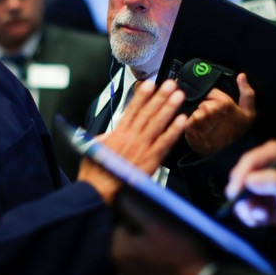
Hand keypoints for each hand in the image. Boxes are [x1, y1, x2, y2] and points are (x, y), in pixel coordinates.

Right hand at [78, 80, 186, 202]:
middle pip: (147, 112)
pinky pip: (164, 142)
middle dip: (159, 97)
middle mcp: (131, 137)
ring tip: (178, 96)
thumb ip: (104, 139)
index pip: (132, 110)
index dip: (142, 96)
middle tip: (170, 84)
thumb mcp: (94, 149)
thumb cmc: (96, 172)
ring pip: (157, 123)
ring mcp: (142, 147)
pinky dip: (173, 130)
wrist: (99, 189)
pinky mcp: (150, 159)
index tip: (150, 85)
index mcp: (118, 134)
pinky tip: (181, 120)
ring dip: (168, 108)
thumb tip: (108, 135)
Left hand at [111, 189, 208, 274]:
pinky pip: (145, 259)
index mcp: (117, 250)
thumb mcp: (156, 221)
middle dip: (144, 229)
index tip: (158, 221)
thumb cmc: (178, 248)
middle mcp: (120, 265)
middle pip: (130, 234)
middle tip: (166, 232)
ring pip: (138, 246)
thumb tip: (119, 194)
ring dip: (150, 242)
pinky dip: (154, 255)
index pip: (123, 220)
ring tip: (170, 244)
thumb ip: (133, 206)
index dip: (141, 216)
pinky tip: (170, 256)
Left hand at [185, 73, 255, 155]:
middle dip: (204, 106)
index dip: (213, 98)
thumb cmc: (238, 135)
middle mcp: (209, 109)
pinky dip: (191, 123)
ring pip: (193, 108)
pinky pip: (186, 119)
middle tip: (213, 119)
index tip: (217, 108)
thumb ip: (247, 92)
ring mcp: (198, 118)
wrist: (228, 155)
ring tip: (207, 125)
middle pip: (200, 99)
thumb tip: (242, 76)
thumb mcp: (249, 112)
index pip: (210, 91)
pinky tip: (200, 130)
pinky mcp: (189, 127)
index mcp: (223, 102)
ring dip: (197, 115)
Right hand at [225, 140, 275, 227]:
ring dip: (248, 211)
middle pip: (237, 177)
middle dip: (243, 198)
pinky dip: (249, 216)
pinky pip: (239, 206)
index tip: (236, 193)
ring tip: (265, 217)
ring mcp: (250, 179)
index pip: (250, 160)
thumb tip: (249, 180)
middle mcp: (257, 163)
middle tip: (252, 214)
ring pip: (236, 194)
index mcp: (271, 152)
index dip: (240, 176)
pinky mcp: (246, 194)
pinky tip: (263, 219)